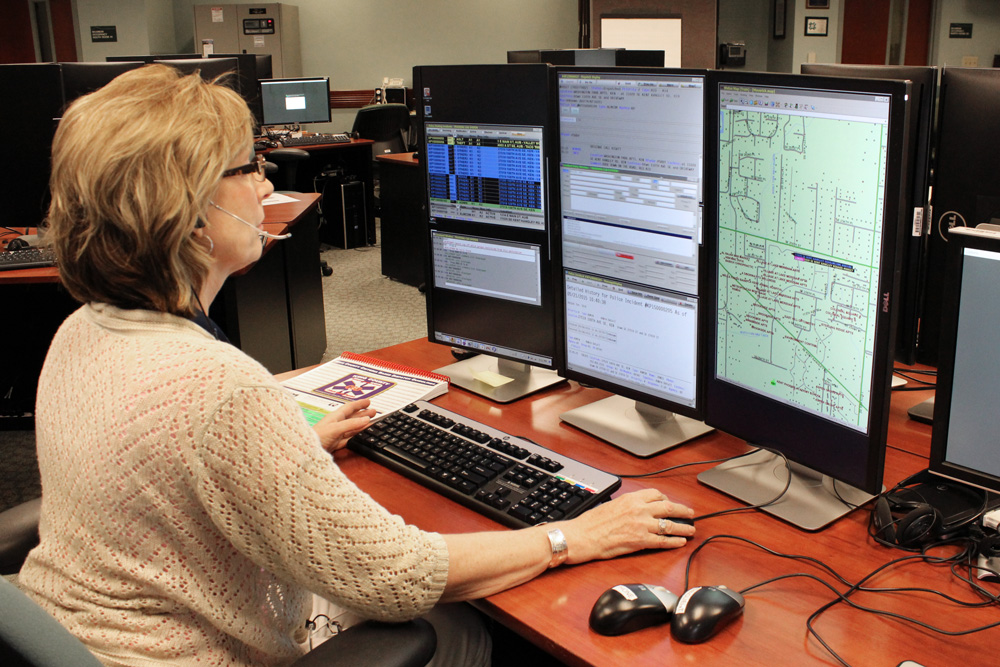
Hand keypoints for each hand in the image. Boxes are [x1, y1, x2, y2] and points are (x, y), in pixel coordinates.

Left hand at [312, 399, 376, 451]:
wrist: (307, 450)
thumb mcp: (335, 428)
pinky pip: (350, 438)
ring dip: (362, 425)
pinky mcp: (336, 443)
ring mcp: (336, 434)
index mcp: (335, 416)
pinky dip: (357, 436)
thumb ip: (351, 424)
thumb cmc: (316, 437)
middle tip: (373, 412)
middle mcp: (336, 424)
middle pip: (352, 417)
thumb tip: (365, 419)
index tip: (368, 401)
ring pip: (352, 427)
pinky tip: (362, 435)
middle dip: (363, 414)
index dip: (359, 404)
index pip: (349, 407)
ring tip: (372, 423)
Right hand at [559, 488, 694, 564]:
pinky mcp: (641, 541)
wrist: (583, 536)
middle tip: (690, 514)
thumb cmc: (591, 522)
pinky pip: (662, 541)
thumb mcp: (610, 504)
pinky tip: (680, 542)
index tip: (669, 502)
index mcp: (631, 498)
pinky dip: (674, 542)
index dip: (666, 499)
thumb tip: (631, 508)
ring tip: (691, 530)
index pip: (656, 494)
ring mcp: (642, 525)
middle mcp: (639, 510)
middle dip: (683, 511)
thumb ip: (625, 505)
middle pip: (669, 507)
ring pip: (670, 525)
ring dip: (683, 528)